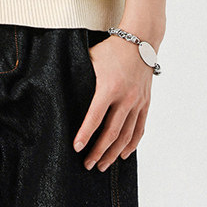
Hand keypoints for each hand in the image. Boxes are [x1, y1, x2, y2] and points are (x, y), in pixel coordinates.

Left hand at [73, 33, 152, 170]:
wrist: (140, 42)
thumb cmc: (111, 50)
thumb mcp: (91, 59)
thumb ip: (80, 77)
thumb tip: (61, 91)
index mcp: (109, 87)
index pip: (95, 117)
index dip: (85, 134)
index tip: (77, 148)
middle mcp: (126, 98)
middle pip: (112, 132)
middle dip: (99, 151)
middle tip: (88, 165)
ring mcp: (138, 102)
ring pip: (127, 135)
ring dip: (114, 153)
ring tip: (103, 165)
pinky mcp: (145, 103)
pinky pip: (140, 128)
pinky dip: (132, 144)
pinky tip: (124, 154)